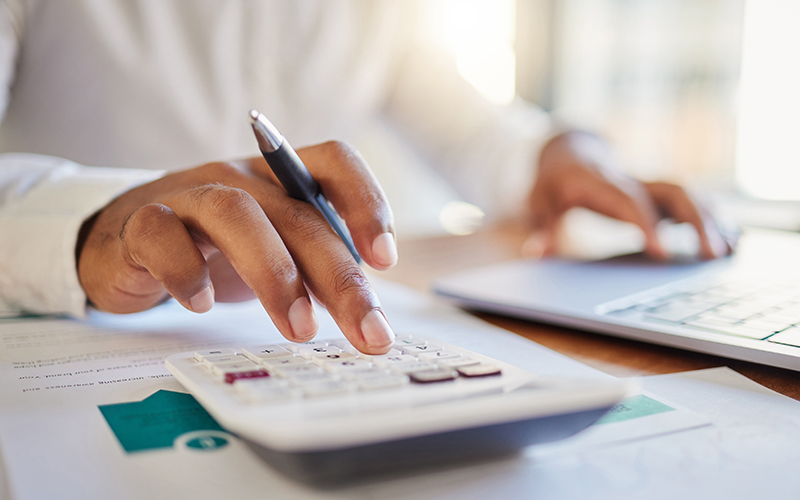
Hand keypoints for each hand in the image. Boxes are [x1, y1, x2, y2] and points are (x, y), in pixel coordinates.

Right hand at [76, 142, 397, 353]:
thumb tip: (368, 314)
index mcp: (281, 177)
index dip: (366, 201)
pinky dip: (186, 272)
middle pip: (298, 214)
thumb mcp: (275, 252)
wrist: (126, 240)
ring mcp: (189, 194)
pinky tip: (202, 305)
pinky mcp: (140, 222)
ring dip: (274, 274)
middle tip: (367, 331)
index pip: (334, 161)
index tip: (384, 260)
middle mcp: (240, 177)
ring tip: (299, 329)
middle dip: (340, 277)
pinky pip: (161, 235)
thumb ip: (316, 270)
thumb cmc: (214, 248)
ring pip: (236, 215)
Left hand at [524, 131, 735, 259]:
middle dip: (695, 221)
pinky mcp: (656, 191)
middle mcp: (631, 179)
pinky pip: (690, 200)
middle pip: (672, 191)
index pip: (630, 201)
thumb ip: (542, 226)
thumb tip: (536, 253)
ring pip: (687, 194)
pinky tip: (732, 240)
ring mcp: (647, 182)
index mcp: (602, 182)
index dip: (648, 225)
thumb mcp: (538, 201)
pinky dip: (712, 217)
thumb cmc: (553, 182)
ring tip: (730, 251)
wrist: (568, 152)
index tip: (663, 254)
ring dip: (711, 220)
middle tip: (712, 255)